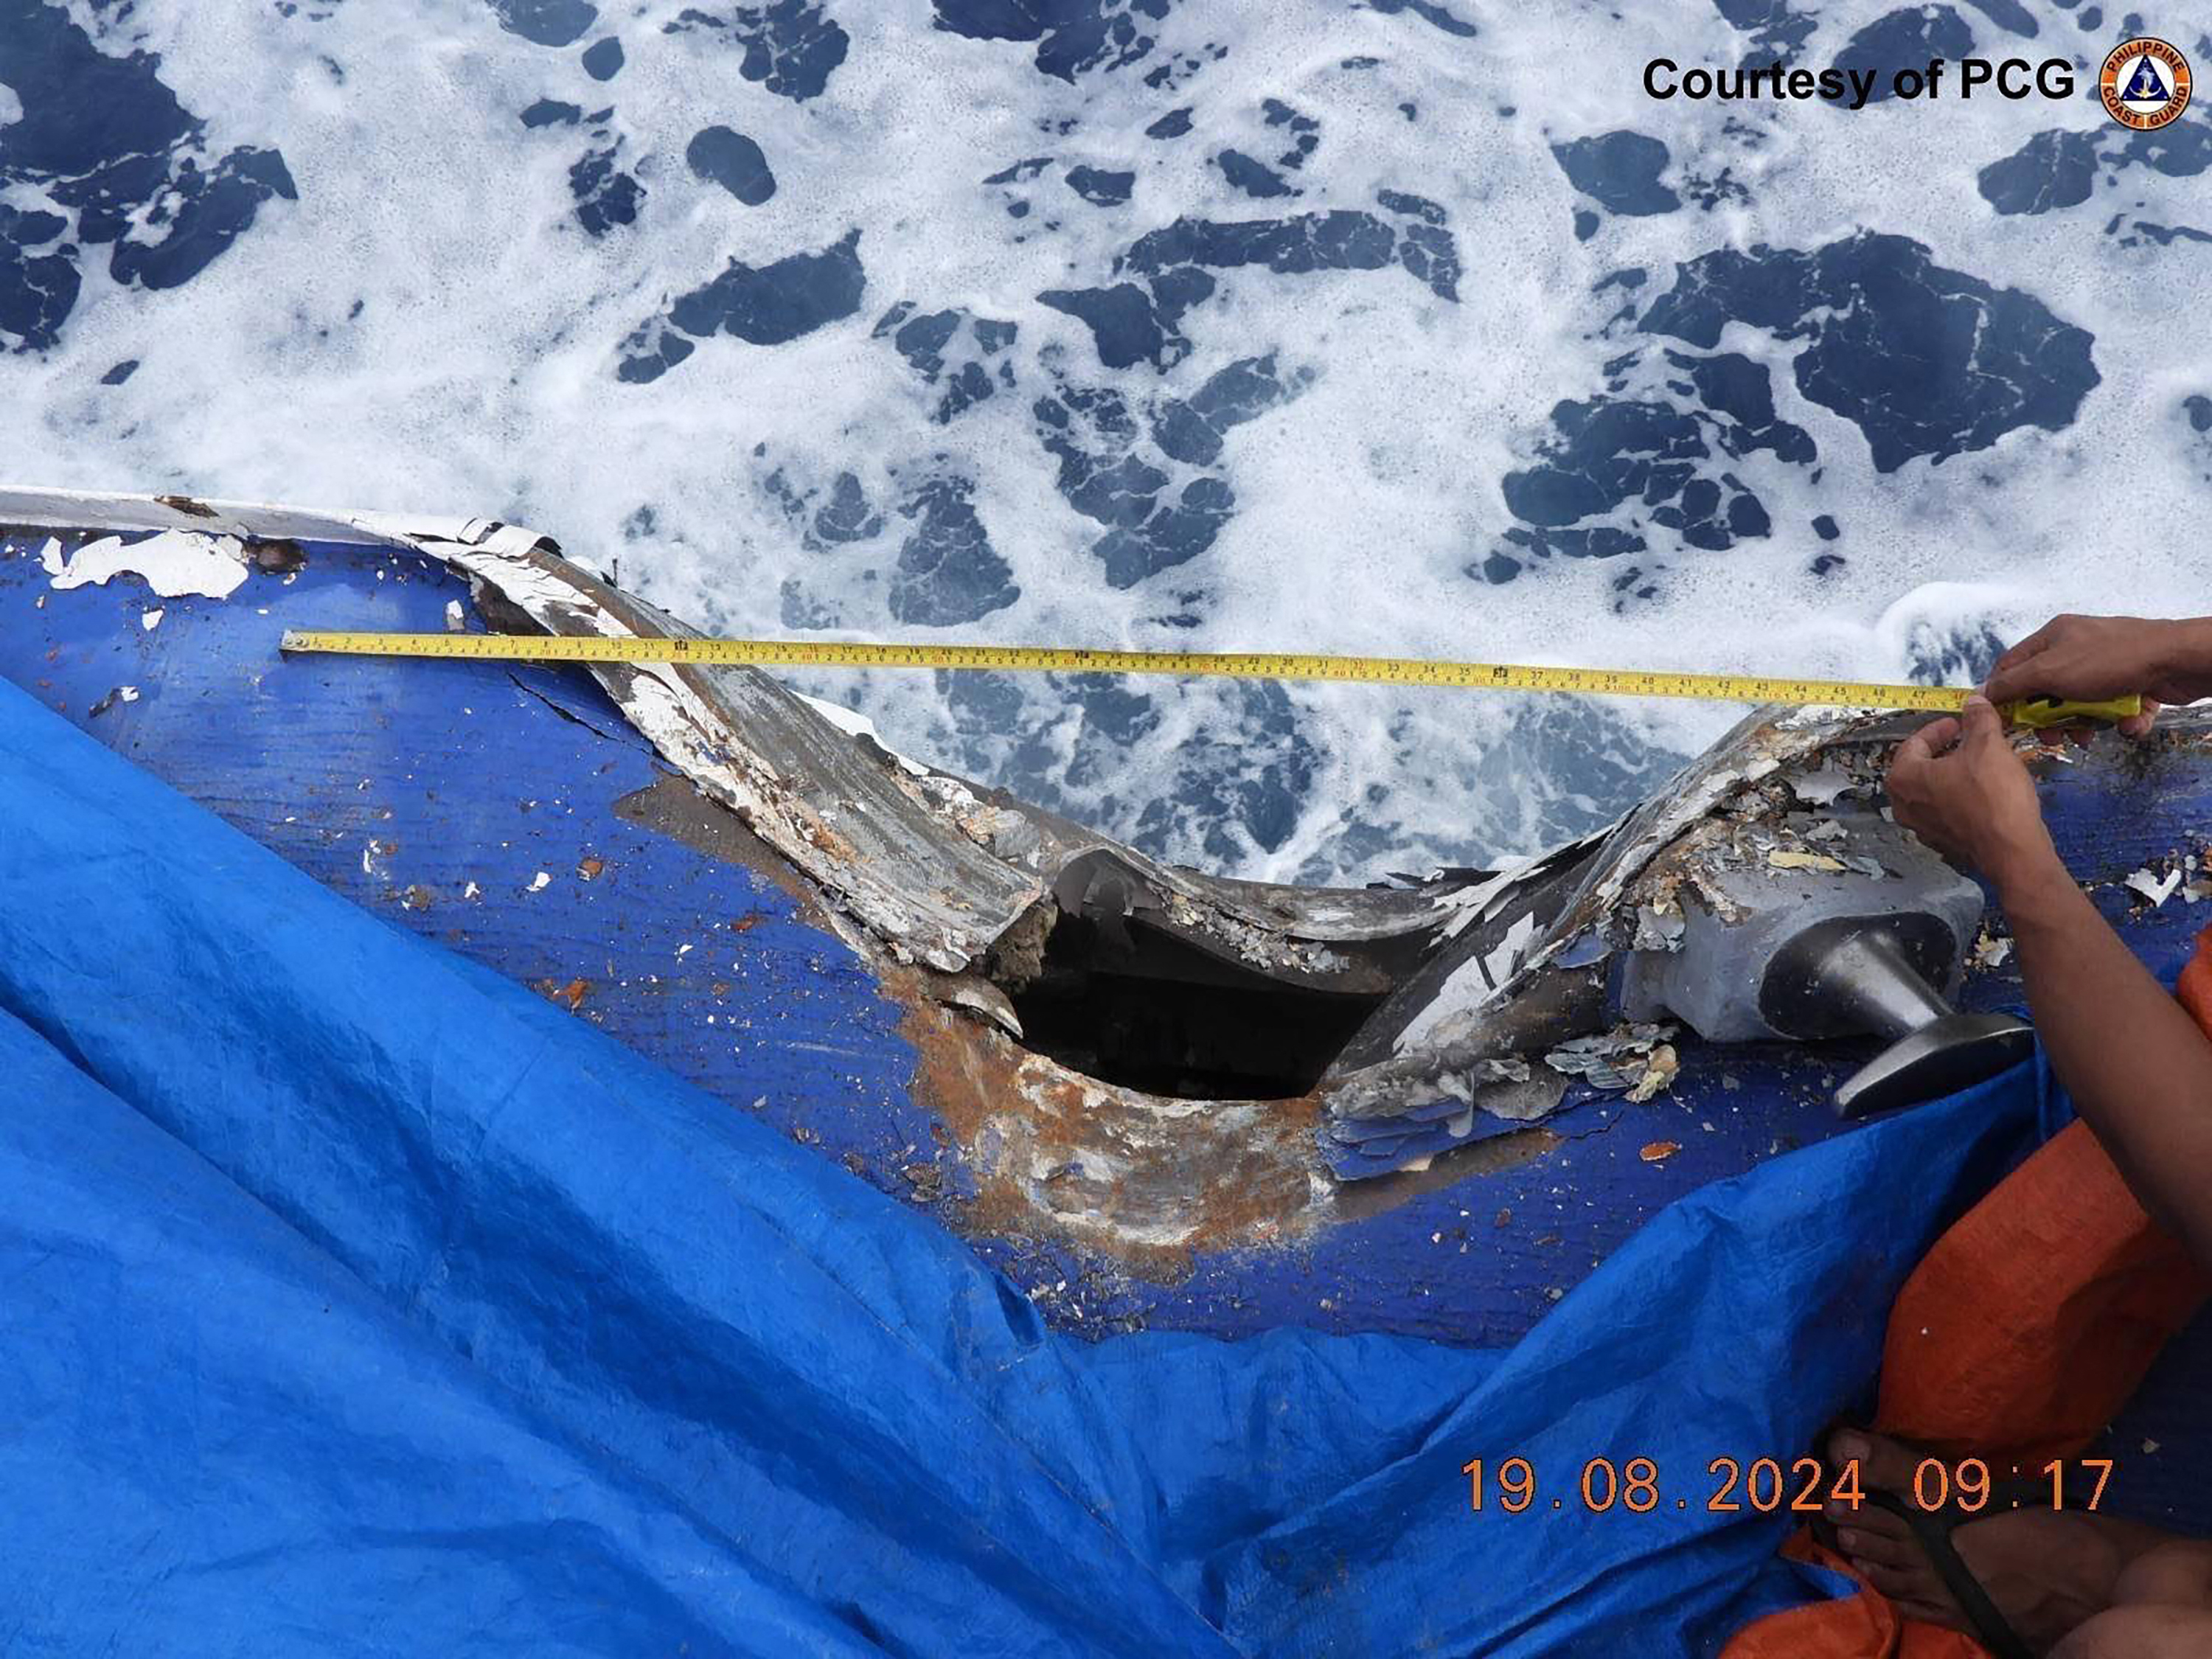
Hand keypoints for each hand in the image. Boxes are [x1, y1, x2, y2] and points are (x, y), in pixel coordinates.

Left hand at [1887, 696, 2059, 895]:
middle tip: (1966, 740)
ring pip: (1931, 790)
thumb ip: (1978, 719)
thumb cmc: (1994, 796)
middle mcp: (1903, 805)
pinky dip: (1958, 796)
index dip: (1938, 728)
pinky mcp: (1942, 841)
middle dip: (1942, 750)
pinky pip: (1944, 810)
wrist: (2012, 850)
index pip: (1913, 743)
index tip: (1957, 723)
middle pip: (1918, 767)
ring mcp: (1921, 827)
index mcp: (1903, 778)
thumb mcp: (1988, 745)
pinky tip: (1983, 790)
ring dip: (1951, 773)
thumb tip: (1974, 702)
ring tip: (1977, 762)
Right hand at [1983, 614, 2211, 738]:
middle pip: (2045, 691)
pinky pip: (2112, 708)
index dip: (2003, 695)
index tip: (2003, 721)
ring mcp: (2104, 666)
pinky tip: (2129, 722)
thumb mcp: (2050, 672)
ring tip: (2092, 735)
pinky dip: (2118, 721)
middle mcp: (2075, 649)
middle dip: (2049, 718)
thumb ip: (2012, 684)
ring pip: (2079, 704)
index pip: (2011, 666)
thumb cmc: (2110, 660)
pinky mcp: (2130, 682)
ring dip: (2084, 725)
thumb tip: (1980, 694)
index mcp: (2052, 638)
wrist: (2177, 660)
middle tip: (2055, 737)